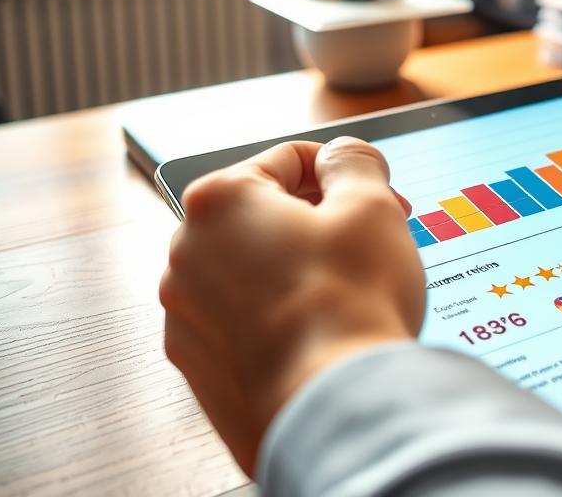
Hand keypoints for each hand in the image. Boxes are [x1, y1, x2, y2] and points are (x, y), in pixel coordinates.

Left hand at [159, 137, 426, 473]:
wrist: (335, 407)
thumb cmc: (349, 301)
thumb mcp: (369, 204)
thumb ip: (353, 161)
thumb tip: (342, 155)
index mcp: (219, 201)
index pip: (289, 159)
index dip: (344, 172)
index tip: (376, 193)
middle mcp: (186, 254)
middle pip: (267, 213)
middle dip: (322, 219)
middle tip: (373, 237)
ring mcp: (185, 315)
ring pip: (254, 267)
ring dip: (300, 265)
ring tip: (351, 286)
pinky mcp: (199, 367)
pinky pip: (244, 319)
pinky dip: (280, 313)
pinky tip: (323, 327)